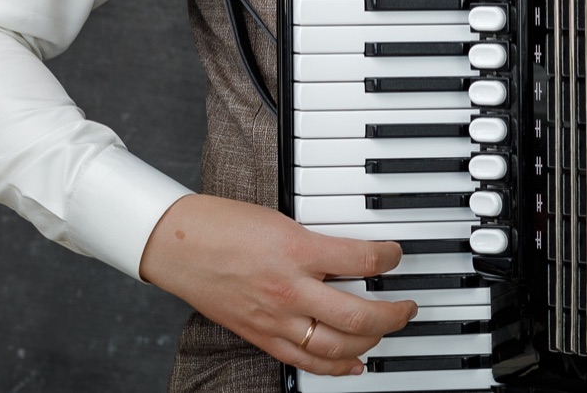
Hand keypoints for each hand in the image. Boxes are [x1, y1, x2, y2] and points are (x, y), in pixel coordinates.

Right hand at [138, 194, 415, 376]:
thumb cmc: (223, 224)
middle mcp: (290, 288)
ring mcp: (275, 318)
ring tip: (387, 331)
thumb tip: (349, 255)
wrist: (178, 245)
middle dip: (393, 314)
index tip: (396, 256)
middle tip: (408, 307)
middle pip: (358, 314)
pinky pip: (306, 360)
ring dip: (371, 341)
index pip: (361, 259)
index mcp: (297, 249)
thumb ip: (315, 241)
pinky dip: (336, 366)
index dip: (389, 258)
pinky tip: (355, 363)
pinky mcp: (261, 336)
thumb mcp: (281, 219)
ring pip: (337, 345)